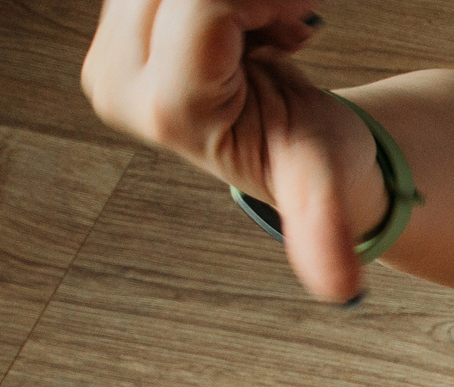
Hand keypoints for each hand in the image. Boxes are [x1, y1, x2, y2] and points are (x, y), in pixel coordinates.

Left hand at [80, 0, 378, 301]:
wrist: (298, 146)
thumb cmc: (317, 160)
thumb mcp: (320, 187)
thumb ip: (322, 228)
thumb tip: (342, 290)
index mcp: (166, 112)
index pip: (200, 6)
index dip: (256, 1)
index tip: (299, 23)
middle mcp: (119, 83)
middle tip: (282, 32)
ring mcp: (112, 53)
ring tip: (262, 35)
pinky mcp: (116, 30)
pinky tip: (240, 27)